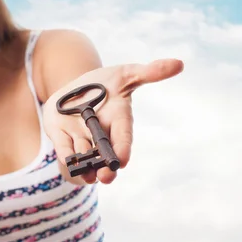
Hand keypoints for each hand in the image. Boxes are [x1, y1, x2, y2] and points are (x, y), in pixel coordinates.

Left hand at [42, 58, 183, 184]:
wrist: (78, 85)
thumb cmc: (107, 81)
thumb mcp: (127, 73)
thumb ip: (149, 72)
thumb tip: (179, 63)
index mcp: (119, 121)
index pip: (123, 138)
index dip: (123, 149)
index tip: (122, 161)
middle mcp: (101, 134)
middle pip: (105, 155)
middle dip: (105, 167)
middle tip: (106, 177)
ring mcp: (81, 137)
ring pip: (84, 156)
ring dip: (85, 166)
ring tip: (88, 176)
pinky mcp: (62, 135)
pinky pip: (64, 148)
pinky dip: (66, 155)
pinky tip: (68, 162)